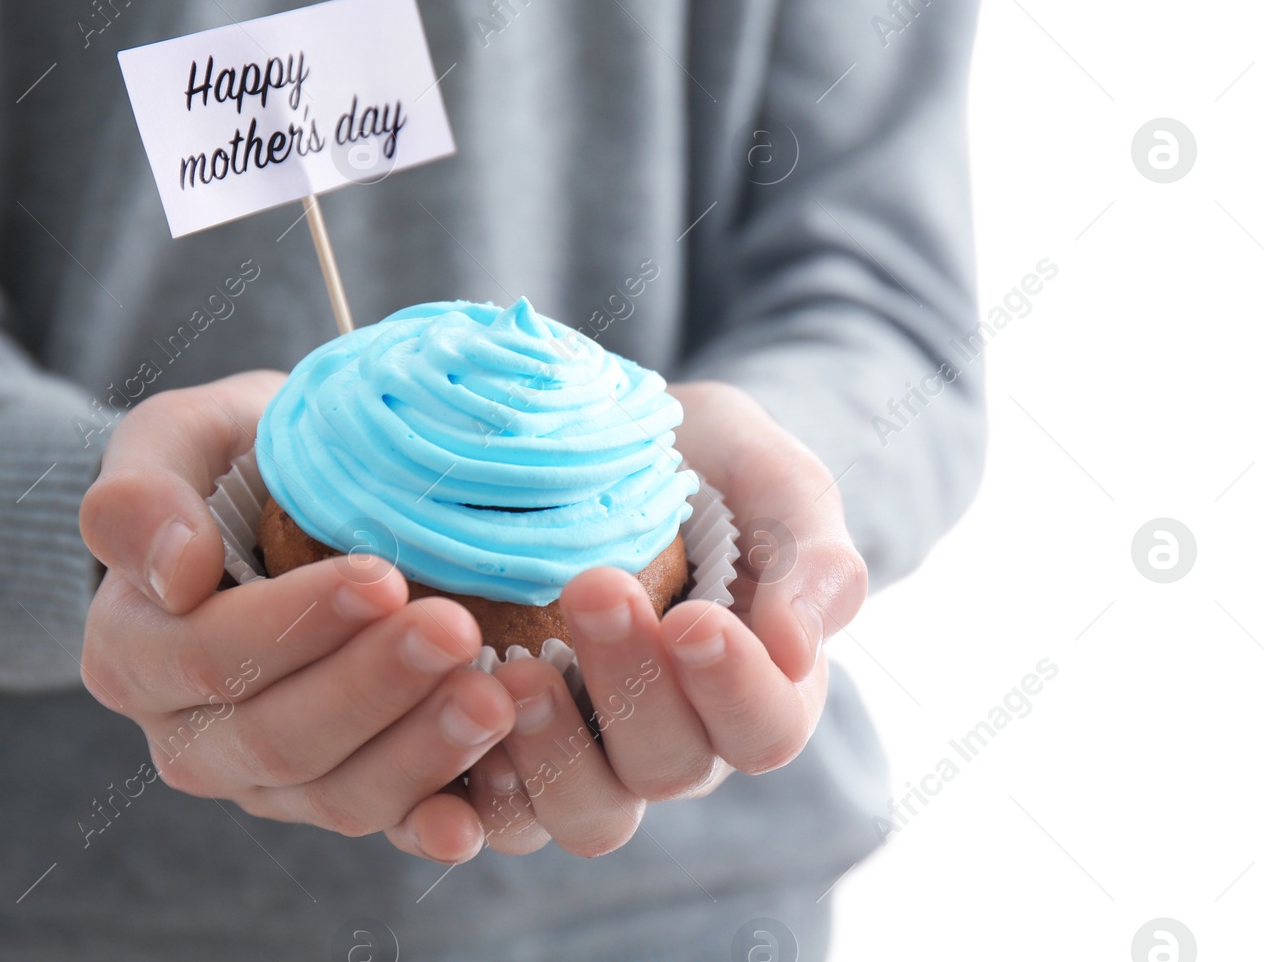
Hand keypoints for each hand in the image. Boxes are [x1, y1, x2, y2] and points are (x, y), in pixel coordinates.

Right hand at [79, 372, 514, 864]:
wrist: (296, 496)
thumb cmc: (234, 459)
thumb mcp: (175, 440)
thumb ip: (141, 496)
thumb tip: (175, 573)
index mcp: (136, 653)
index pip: (207, 658)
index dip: (292, 627)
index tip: (379, 577)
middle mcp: (193, 736)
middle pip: (276, 737)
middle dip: (371, 686)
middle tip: (453, 630)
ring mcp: (270, 780)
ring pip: (335, 793)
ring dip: (418, 752)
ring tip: (491, 697)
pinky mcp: (343, 793)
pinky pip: (386, 824)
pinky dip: (432, 824)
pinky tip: (475, 816)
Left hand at [465, 379, 866, 856]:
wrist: (599, 447)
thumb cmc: (704, 465)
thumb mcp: (770, 478)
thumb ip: (809, 552)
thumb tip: (799, 647)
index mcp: (757, 688)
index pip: (767, 727)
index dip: (736, 688)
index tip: (694, 618)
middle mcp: (680, 743)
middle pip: (671, 766)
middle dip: (632, 685)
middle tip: (595, 589)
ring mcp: (596, 761)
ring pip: (591, 814)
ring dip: (553, 755)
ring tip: (514, 673)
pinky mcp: (513, 760)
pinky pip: (501, 814)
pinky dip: (478, 790)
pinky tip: (454, 718)